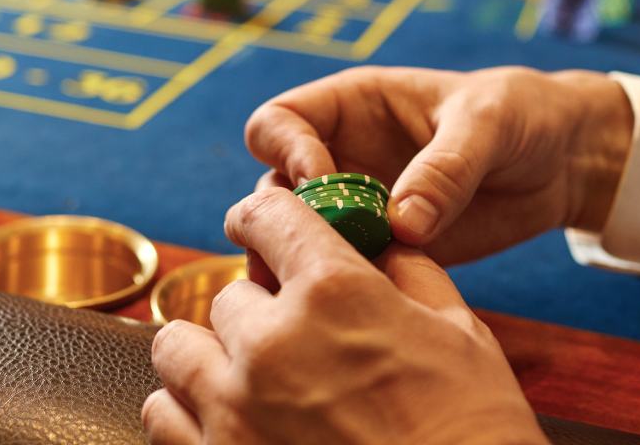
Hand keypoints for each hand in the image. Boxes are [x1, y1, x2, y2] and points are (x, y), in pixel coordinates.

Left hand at [143, 188, 545, 444]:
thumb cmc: (475, 433)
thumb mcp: (461, 336)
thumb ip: (409, 275)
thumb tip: (382, 246)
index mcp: (335, 293)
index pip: (268, 217)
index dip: (263, 217)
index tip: (260, 227)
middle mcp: (271, 344)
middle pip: (229, 296)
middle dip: (260, 313)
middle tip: (293, 342)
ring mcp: (234, 411)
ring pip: (178, 350)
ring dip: (210, 358)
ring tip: (246, 381)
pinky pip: (163, 416)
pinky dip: (187, 413)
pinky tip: (226, 422)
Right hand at [243, 66, 632, 264]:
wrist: (564, 159)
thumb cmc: (521, 114)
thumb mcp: (489, 123)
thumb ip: (445, 167)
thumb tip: (401, 223)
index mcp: (351, 107)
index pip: (277, 122)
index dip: (285, 150)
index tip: (322, 180)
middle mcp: (343, 157)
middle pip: (273, 189)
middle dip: (286, 220)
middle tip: (327, 246)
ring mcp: (361, 208)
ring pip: (301, 238)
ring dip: (309, 260)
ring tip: (348, 277)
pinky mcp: (388, 250)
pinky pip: (348, 272)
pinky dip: (351, 289)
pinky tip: (378, 300)